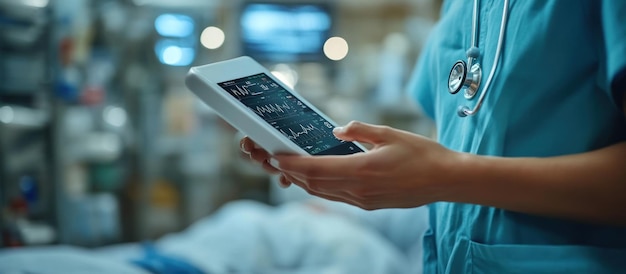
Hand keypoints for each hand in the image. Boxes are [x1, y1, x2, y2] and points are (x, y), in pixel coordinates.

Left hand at [271, 121, 462, 209]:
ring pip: (324, 193)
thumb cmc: (422, 154)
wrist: (446, 180)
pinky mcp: (369, 205)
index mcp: (362, 170)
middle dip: (291, 173)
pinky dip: (321, 188)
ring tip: (289, 170)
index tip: (275, 157)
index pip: (316, 170)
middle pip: (314, 184)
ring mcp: (364, 201)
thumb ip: (359, 131)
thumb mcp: (390, 134)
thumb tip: (336, 130)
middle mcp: (359, 190)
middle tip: (274, 160)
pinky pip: (337, 197)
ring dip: (304, 182)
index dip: (292, 165)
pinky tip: (315, 179)